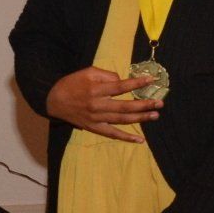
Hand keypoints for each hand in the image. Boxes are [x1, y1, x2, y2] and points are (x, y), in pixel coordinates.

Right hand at [44, 66, 162, 141]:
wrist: (54, 100)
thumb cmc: (72, 83)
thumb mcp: (87, 72)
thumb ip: (106, 75)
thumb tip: (122, 81)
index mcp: (95, 89)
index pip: (120, 86)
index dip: (136, 84)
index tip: (151, 80)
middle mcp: (97, 105)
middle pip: (125, 106)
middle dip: (144, 104)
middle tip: (159, 103)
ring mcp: (96, 118)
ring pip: (122, 120)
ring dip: (140, 119)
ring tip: (155, 116)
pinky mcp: (94, 127)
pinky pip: (112, 134)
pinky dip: (126, 138)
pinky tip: (140, 140)